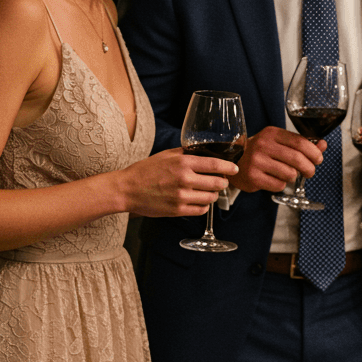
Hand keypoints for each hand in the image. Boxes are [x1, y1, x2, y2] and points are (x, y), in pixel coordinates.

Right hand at [121, 148, 237, 217]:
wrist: (127, 189)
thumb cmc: (145, 170)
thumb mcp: (166, 155)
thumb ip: (186, 153)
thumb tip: (205, 151)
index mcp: (182, 163)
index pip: (215, 165)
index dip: (228, 167)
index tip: (234, 169)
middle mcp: (184, 180)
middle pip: (217, 183)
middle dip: (222, 182)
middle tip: (220, 181)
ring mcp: (181, 197)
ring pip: (211, 198)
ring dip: (213, 195)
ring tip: (208, 191)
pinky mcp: (177, 210)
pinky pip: (201, 210)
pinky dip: (204, 206)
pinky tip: (199, 201)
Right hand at [229, 126, 324, 192]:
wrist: (233, 161)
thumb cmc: (261, 152)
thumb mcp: (279, 143)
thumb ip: (302, 144)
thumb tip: (323, 145)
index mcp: (272, 133)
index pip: (300, 142)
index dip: (314, 152)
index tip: (318, 159)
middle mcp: (263, 145)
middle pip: (297, 159)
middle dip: (309, 168)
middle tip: (310, 172)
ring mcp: (256, 161)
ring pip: (289, 174)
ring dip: (293, 177)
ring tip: (287, 175)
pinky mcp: (253, 177)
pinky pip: (278, 185)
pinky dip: (281, 185)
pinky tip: (273, 179)